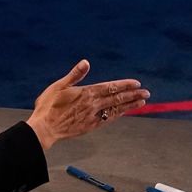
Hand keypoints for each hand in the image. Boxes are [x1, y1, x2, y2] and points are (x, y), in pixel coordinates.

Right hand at [26, 59, 149, 150]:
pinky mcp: (90, 126)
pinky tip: (125, 112)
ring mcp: (93, 117)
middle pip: (117, 98)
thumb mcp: (59, 86)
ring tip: (142, 102)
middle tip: (147, 93)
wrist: (44, 129)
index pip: (111, 87)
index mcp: (87, 93)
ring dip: (130, 105)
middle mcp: (93, 105)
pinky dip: (118, 114)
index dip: (125, 85)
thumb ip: (75, 75)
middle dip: (133, 95)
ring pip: (116, 109)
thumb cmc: (48, 106)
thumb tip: (86, 62)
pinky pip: (108, 119)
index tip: (137, 83)